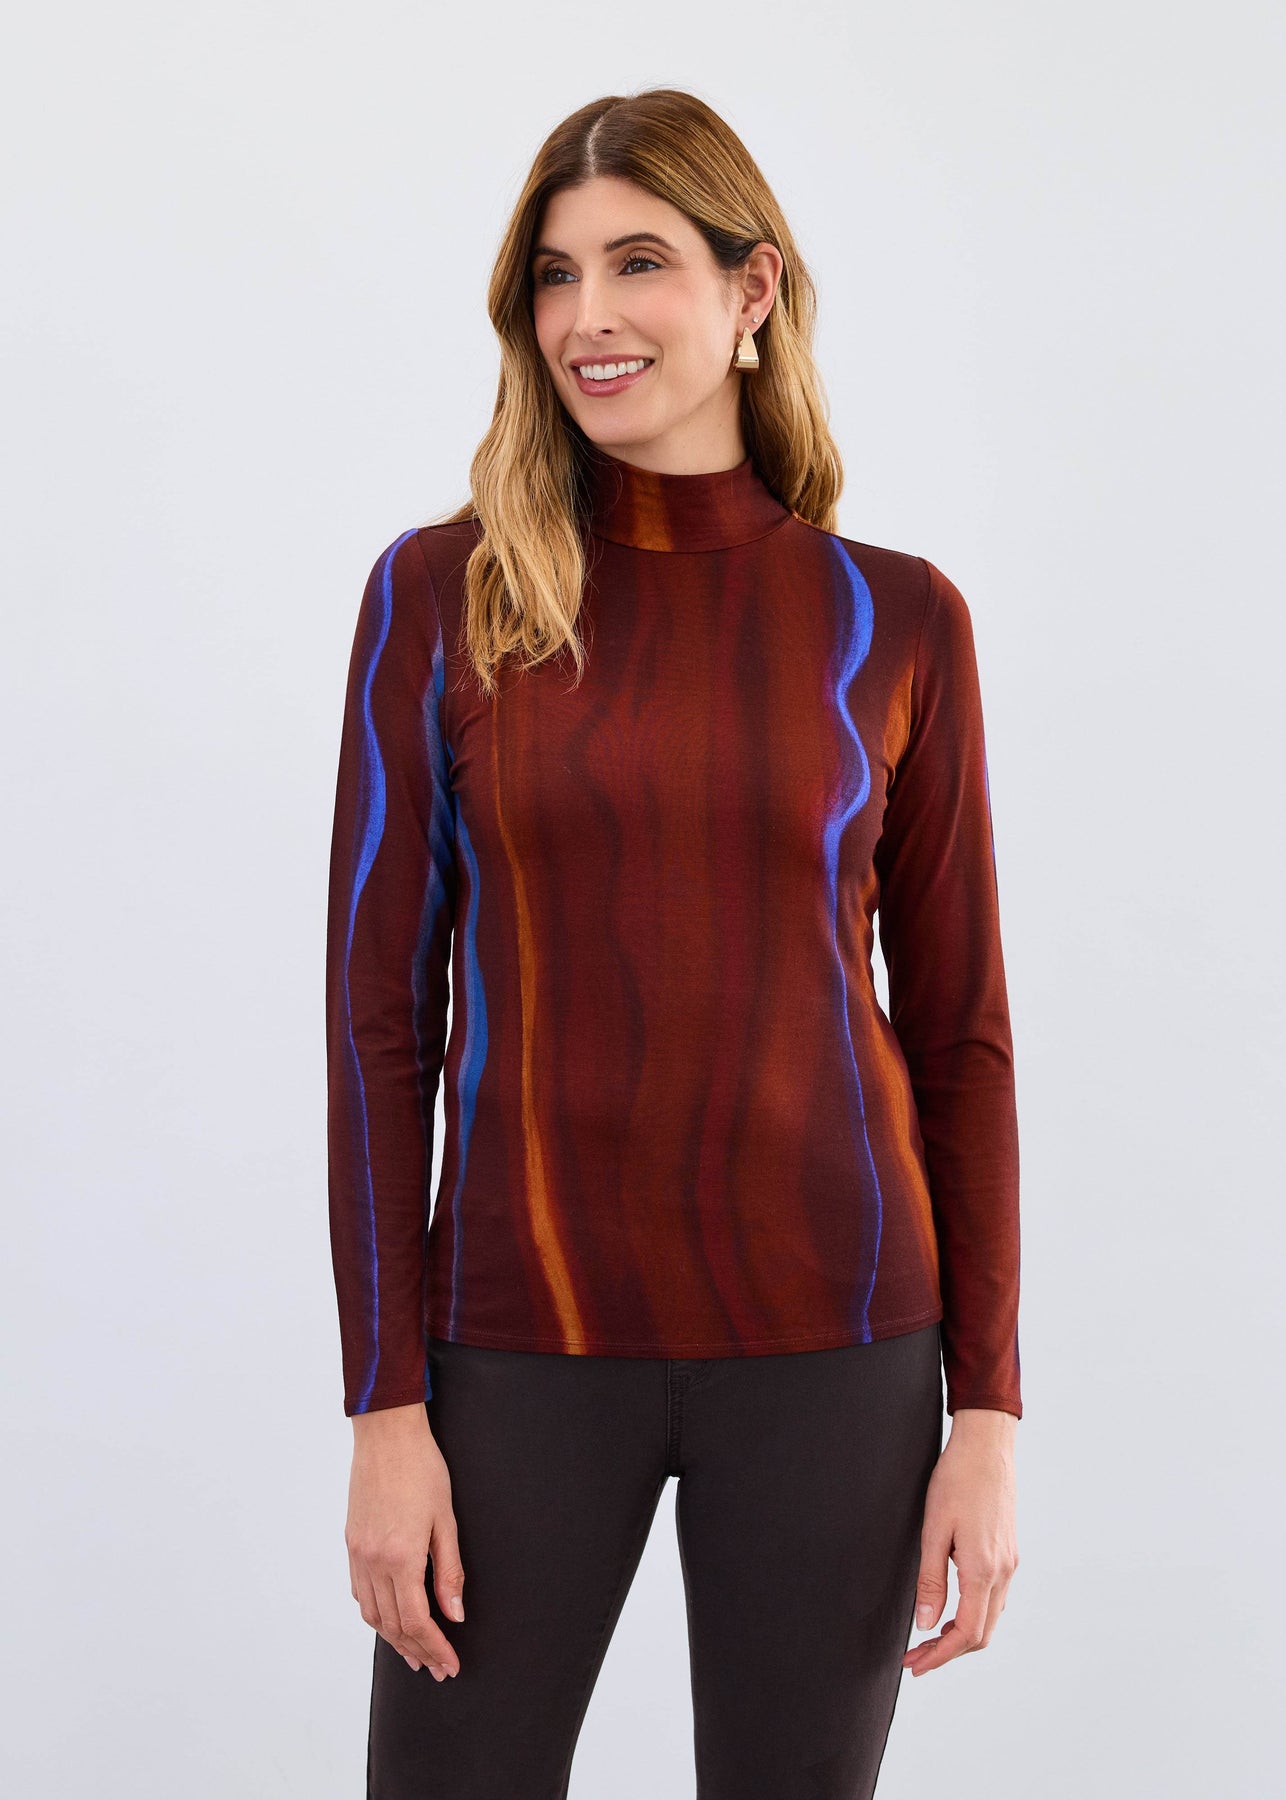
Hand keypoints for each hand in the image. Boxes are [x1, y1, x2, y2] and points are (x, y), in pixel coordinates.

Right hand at [346, 1403, 466, 1681]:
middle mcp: (373, 1561)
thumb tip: (454, 1615)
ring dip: (394, 1638)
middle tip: (436, 1668)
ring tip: (415, 1653)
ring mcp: (357, 1553)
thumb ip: (449, 1572)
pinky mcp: (351, 1542)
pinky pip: (359, 1591)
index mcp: (401, 1557)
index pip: (418, 1621)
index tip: (450, 1664)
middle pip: (393, 1624)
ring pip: (372, 1613)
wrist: (386, 1434)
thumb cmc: (422, 1469)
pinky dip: (375, 1613)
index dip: (435, 1648)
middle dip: (417, 1651)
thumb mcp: (446, 1519)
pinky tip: (389, 1617)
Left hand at [902, 1407, 1017, 1676]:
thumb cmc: (956, 1481)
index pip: (967, 1633)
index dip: (940, 1656)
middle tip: (915, 1658)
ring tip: (929, 1638)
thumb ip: (931, 1580)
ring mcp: (1009, 1563)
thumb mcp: (934, 1529)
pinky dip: (974, 1614)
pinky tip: (952, 1609)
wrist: (986, 1448)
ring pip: (990, 1618)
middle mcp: (1003, 1572)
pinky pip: (994, 1598)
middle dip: (948, 1652)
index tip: (915, 1665)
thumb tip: (926, 1625)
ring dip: (961, 1635)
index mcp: (983, 1570)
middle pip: (982, 1634)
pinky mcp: (1008, 1553)